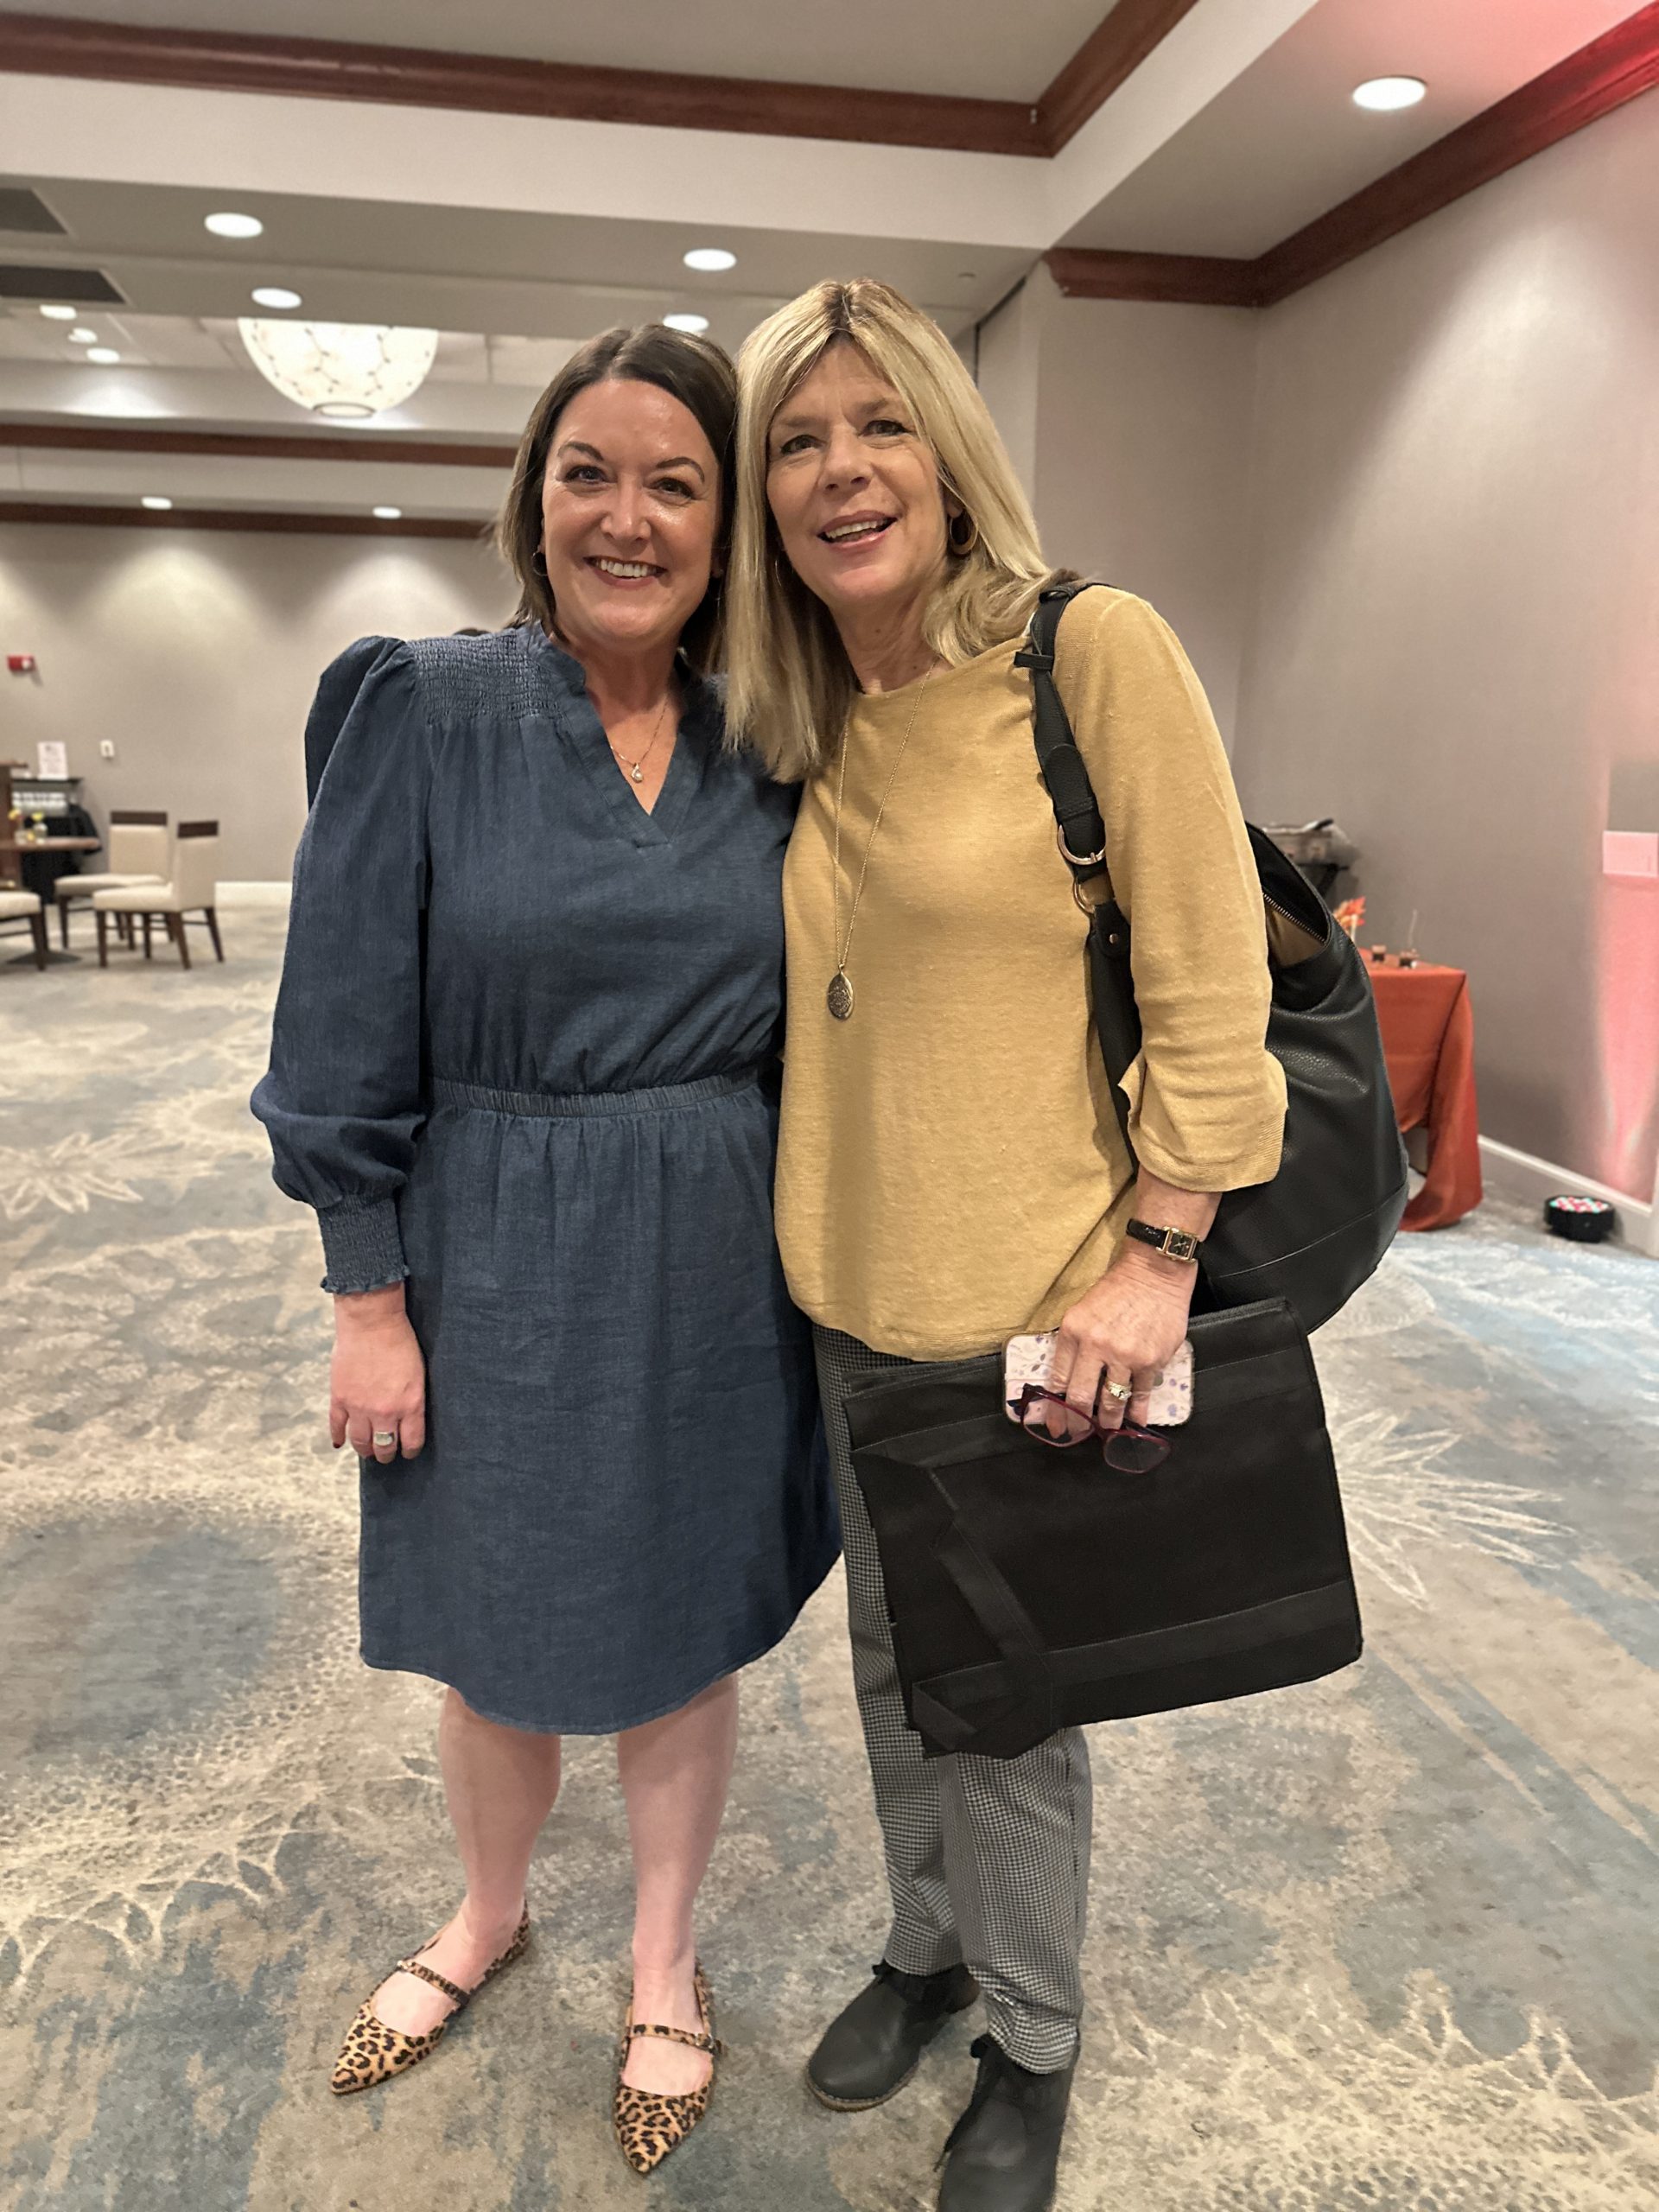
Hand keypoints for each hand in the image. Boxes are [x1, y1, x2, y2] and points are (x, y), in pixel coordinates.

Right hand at [330, 1284, 425, 1463]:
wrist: (372, 1322)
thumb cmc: (401, 1342)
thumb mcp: (419, 1373)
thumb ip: (412, 1399)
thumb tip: (408, 1417)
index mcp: (410, 1405)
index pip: (411, 1442)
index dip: (410, 1451)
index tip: (408, 1452)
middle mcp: (385, 1412)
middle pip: (385, 1446)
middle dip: (387, 1454)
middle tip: (387, 1454)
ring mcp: (360, 1407)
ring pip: (361, 1442)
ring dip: (365, 1450)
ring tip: (368, 1451)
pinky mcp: (340, 1398)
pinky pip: (337, 1426)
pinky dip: (338, 1437)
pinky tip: (339, 1443)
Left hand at [1047, 1251, 1196, 1441]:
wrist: (1153, 1273)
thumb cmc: (1116, 1291)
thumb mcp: (1082, 1312)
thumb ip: (1074, 1345)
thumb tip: (1067, 1381)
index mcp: (1073, 1332)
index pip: (1058, 1380)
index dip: (1055, 1409)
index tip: (1055, 1426)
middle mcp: (1095, 1346)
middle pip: (1081, 1398)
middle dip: (1078, 1423)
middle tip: (1078, 1435)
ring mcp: (1125, 1356)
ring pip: (1111, 1401)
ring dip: (1108, 1422)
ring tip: (1107, 1431)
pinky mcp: (1150, 1360)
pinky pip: (1141, 1395)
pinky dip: (1138, 1413)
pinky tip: (1135, 1423)